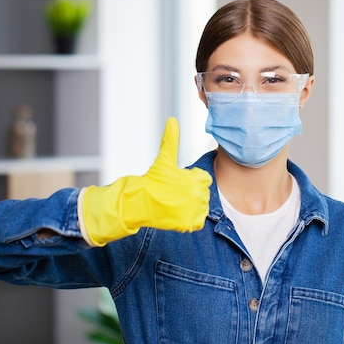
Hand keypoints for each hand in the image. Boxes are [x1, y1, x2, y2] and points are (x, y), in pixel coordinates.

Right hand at [81, 117, 211, 246]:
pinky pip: (197, 221)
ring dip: (191, 206)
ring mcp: (195, 210)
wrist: (140, 203)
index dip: (191, 180)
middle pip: (202, 193)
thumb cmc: (152, 181)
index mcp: (195, 179)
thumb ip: (171, 140)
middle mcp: (198, 195)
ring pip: (201, 207)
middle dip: (191, 193)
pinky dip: (190, 219)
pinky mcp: (190, 224)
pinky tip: (178, 214)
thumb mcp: (164, 160)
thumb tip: (172, 120)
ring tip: (176, 203)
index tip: (178, 182)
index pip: (203, 179)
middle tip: (174, 194)